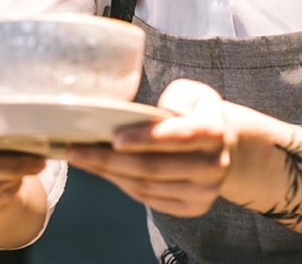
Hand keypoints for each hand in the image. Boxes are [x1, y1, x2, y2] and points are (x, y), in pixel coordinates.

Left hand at [66, 79, 234, 216]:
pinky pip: (150, 199)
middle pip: (155, 167)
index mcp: (214, 130)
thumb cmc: (196, 112)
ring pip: (148, 186)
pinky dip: (123, 186)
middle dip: (110, 159)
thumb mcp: (191, 92)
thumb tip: (145, 116)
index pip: (177, 136)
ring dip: (110, 174)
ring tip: (82, 160)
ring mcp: (204, 192)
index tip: (114, 137)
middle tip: (77, 150)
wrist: (224, 145)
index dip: (145, 138)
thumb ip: (173, 97)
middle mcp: (213, 165)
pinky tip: (103, 172)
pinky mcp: (193, 208)